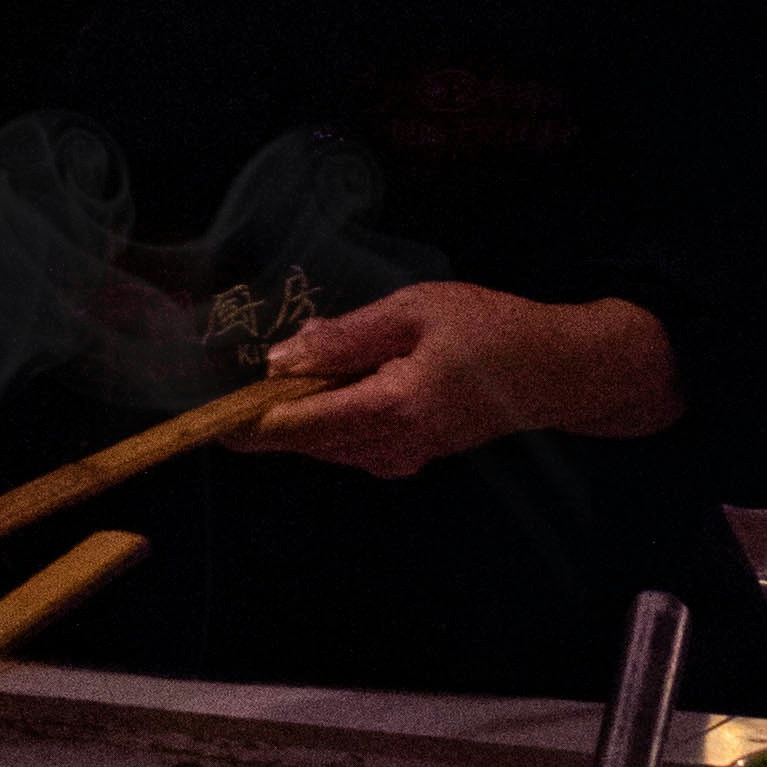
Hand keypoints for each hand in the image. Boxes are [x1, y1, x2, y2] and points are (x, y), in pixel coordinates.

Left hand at [251, 282, 682, 477]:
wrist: (557, 371)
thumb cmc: (493, 331)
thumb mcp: (417, 310)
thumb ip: (349, 335)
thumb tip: (284, 356)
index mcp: (391, 407)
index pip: (299, 426)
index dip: (248, 425)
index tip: (208, 420)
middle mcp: (392, 445)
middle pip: (306, 441)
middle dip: (266, 417)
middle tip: (236, 385)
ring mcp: (404, 455)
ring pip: (328, 444)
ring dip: (299, 416)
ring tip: (282, 379)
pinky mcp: (413, 454)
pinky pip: (353, 444)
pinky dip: (331, 420)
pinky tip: (335, 386)